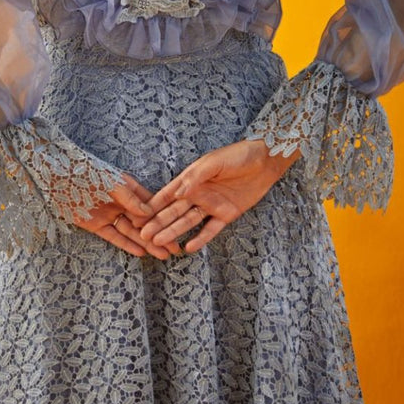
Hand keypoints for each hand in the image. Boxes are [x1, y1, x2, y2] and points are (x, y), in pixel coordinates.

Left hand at [71, 172, 179, 259]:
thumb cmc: (87, 172)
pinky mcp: (96, 225)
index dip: (163, 218)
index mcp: (127, 188)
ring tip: (162, 255)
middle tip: (174, 249)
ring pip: (131, 232)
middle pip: (143, 222)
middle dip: (159, 235)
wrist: (57, 177)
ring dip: (146, 243)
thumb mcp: (112, 182)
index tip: (177, 229)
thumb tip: (149, 212)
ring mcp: (109, 214)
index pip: (149, 205)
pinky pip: (114, 236)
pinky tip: (140, 253)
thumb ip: (130, 198)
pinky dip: (126, 244)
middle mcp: (121, 202)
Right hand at [138, 139, 300, 254]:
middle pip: (174, 211)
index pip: (167, 194)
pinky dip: (200, 238)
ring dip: (174, 232)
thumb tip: (178, 193)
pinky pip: (211, 229)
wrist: (265, 161)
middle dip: (158, 223)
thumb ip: (196, 177)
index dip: (153, 205)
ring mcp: (211, 205)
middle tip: (143, 236)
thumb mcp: (214, 162)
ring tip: (159, 244)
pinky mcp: (226, 214)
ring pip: (188, 222)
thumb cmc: (238, 155)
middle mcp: (198, 194)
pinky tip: (189, 247)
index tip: (138, 216)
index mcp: (191, 179)